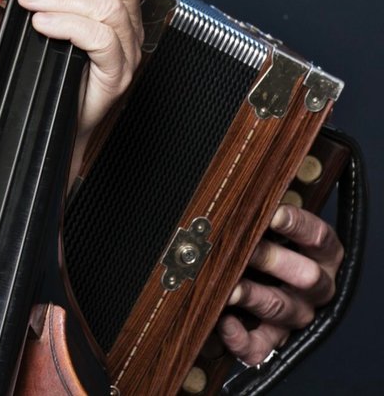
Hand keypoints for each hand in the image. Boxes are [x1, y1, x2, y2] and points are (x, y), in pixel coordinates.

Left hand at [4, 0, 146, 137]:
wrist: (48, 118)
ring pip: (110, 6)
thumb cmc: (47, 62)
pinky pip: (102, 40)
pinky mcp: (116, 74)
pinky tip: (42, 24)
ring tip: (29, 0)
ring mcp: (127, 49)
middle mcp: (129, 21)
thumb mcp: (31, 6)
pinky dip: (68, 25)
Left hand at [218, 205, 342, 366]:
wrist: (246, 281)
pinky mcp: (273, 339)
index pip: (319, 237)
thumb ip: (256, 215)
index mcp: (320, 255)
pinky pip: (261, 346)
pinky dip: (240, 337)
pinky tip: (223, 322)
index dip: (297, 224)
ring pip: (281, 308)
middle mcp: (314, 286)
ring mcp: (295, 314)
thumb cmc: (255, 242)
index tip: (272, 212)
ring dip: (252, 295)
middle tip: (243, 248)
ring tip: (227, 287)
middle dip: (271, 259)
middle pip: (305, 275)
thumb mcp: (262, 227)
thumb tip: (232, 195)